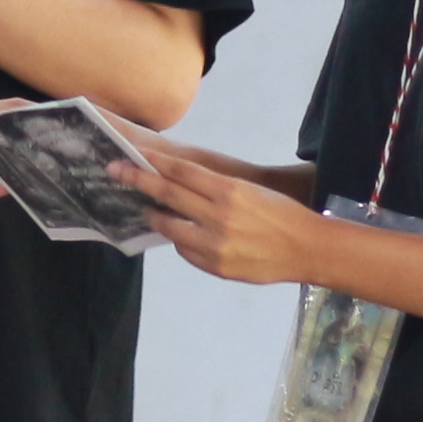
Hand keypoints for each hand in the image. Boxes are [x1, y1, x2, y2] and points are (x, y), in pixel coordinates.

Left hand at [124, 141, 339, 290]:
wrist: (306, 249)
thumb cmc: (280, 214)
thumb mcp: (249, 191)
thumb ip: (215, 189)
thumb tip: (179, 184)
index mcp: (229, 191)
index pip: (182, 172)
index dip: (154, 162)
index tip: (133, 154)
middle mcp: (218, 217)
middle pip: (168, 194)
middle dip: (138, 180)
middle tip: (116, 171)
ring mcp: (215, 245)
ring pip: (170, 226)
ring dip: (155, 215)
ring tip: (146, 209)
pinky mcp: (216, 266)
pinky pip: (186, 251)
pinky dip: (180, 240)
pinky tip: (180, 234)